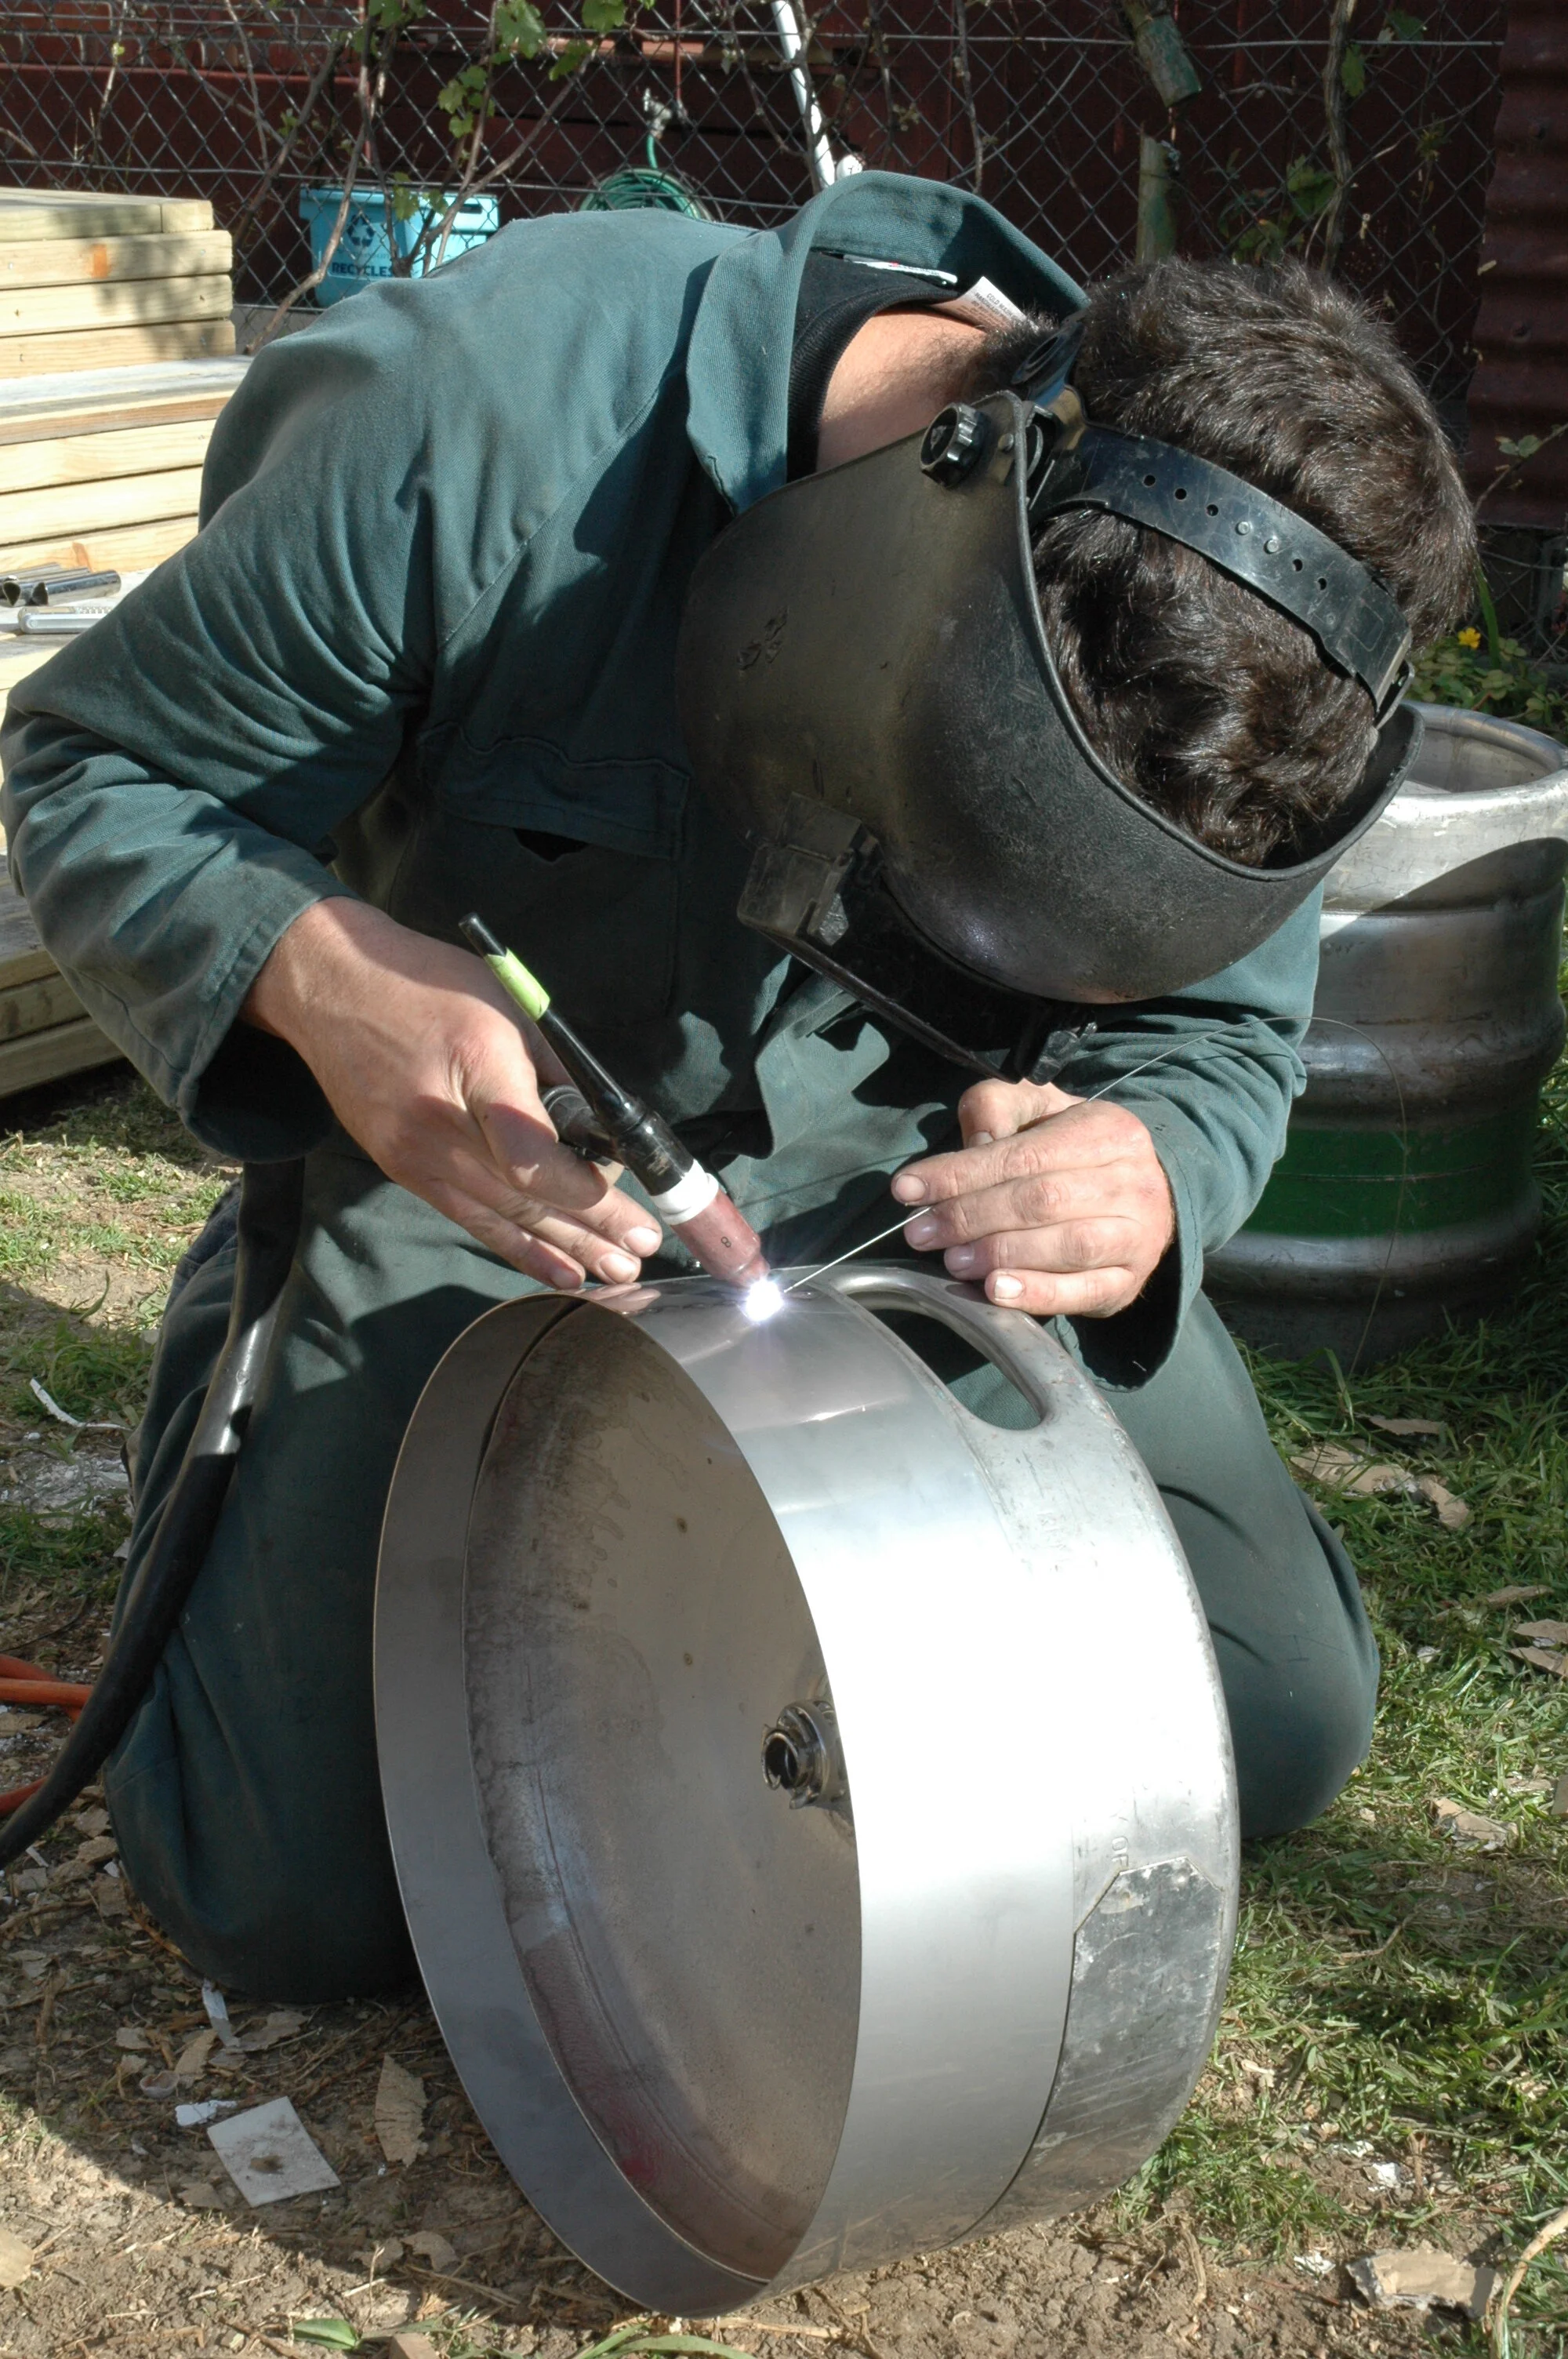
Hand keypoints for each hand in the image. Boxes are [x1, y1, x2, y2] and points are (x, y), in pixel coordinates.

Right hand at [243, 899, 661, 1289]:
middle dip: (591, 1228)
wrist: (328, 987)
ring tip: (614, 1272)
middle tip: (642, 1248)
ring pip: (499, 1216)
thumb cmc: (428, 983)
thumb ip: (557, 1071)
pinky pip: (469, 1217)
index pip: (530, 1154)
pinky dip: (516, 1245)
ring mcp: (415, 1155)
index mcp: (476, 1068)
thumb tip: (603, 1129)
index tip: (625, 1195)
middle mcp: (440, 1124)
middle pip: (524, 1194)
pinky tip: (556, 1269)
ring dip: (561, 1249)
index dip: (582, 1188)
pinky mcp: (403, 1169)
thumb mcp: (508, 1006)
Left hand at [890, 1076, 1174, 1317]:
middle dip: (971, 1217)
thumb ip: (998, 1110)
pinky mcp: (1130, 1281)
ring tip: (954, 1260)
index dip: (960, 1174)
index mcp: (1109, 1129)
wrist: (1138, 1196)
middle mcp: (1133, 1181)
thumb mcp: (1036, 1110)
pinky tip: (996, 1291)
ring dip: (1001, 1254)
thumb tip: (976, 1144)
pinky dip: (1038, 1293)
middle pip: (1042, 1200)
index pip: (1024, 1155)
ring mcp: (1138, 1235)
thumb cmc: (1070, 1149)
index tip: (908, 1190)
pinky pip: (1085, 1291)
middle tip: (922, 1233)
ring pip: (1068, 1245)